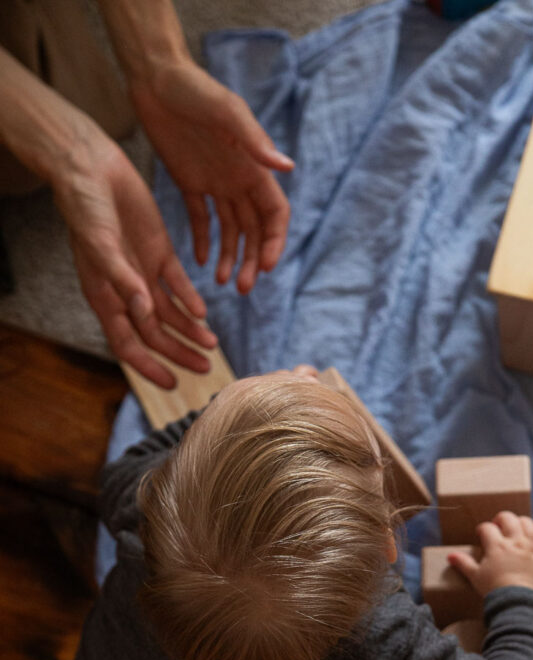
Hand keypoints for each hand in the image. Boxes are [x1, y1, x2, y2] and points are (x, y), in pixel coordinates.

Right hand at [53, 128, 218, 387]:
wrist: (92, 168)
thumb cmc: (86, 208)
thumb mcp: (101, 246)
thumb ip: (123, 281)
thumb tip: (144, 314)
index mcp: (105, 296)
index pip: (128, 344)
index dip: (149, 367)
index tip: (173, 384)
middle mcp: (126, 291)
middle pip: (155, 334)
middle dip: (179, 353)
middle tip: (206, 368)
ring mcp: (144, 272)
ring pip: (171, 313)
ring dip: (190, 331)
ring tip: (212, 346)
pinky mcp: (160, 252)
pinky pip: (178, 284)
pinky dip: (191, 300)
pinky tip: (205, 313)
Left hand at [129, 59, 292, 293]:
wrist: (156, 77)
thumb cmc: (195, 90)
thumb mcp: (226, 113)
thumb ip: (255, 142)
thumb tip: (288, 168)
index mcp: (253, 166)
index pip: (275, 214)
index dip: (275, 242)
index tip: (267, 267)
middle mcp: (239, 178)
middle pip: (255, 230)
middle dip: (254, 260)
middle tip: (244, 289)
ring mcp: (215, 182)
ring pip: (231, 230)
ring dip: (231, 257)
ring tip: (221, 282)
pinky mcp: (190, 182)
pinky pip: (201, 219)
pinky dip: (203, 241)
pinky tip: (200, 262)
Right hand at [448, 513, 532, 594]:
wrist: (517, 602)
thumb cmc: (494, 589)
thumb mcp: (475, 576)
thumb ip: (463, 563)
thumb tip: (450, 556)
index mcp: (496, 546)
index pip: (487, 528)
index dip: (482, 529)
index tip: (480, 534)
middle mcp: (514, 543)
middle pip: (509, 518)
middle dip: (501, 519)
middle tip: (498, 526)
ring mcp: (530, 548)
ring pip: (528, 524)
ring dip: (521, 523)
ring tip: (515, 528)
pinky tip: (531, 542)